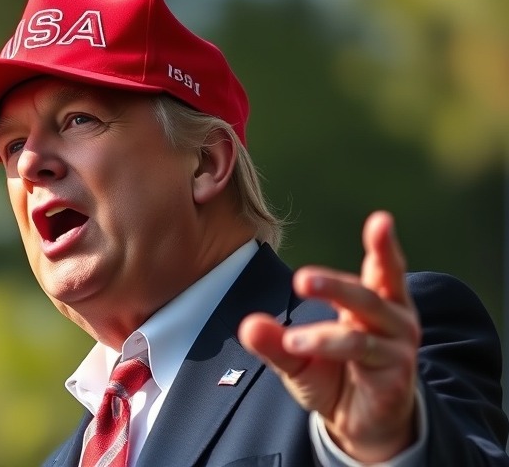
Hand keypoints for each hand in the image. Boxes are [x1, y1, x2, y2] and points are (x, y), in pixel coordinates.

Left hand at [238, 211, 420, 461]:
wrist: (361, 425)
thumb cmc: (335, 378)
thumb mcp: (296, 357)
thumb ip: (274, 341)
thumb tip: (247, 324)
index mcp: (373, 303)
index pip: (382, 268)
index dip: (383, 245)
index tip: (382, 221)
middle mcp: (392, 317)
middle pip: (369, 291)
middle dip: (334, 284)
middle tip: (302, 280)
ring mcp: (398, 343)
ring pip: (363, 324)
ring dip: (323, 331)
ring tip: (291, 339)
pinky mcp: (397, 370)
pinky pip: (363, 351)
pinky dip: (331, 346)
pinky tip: (300, 346)